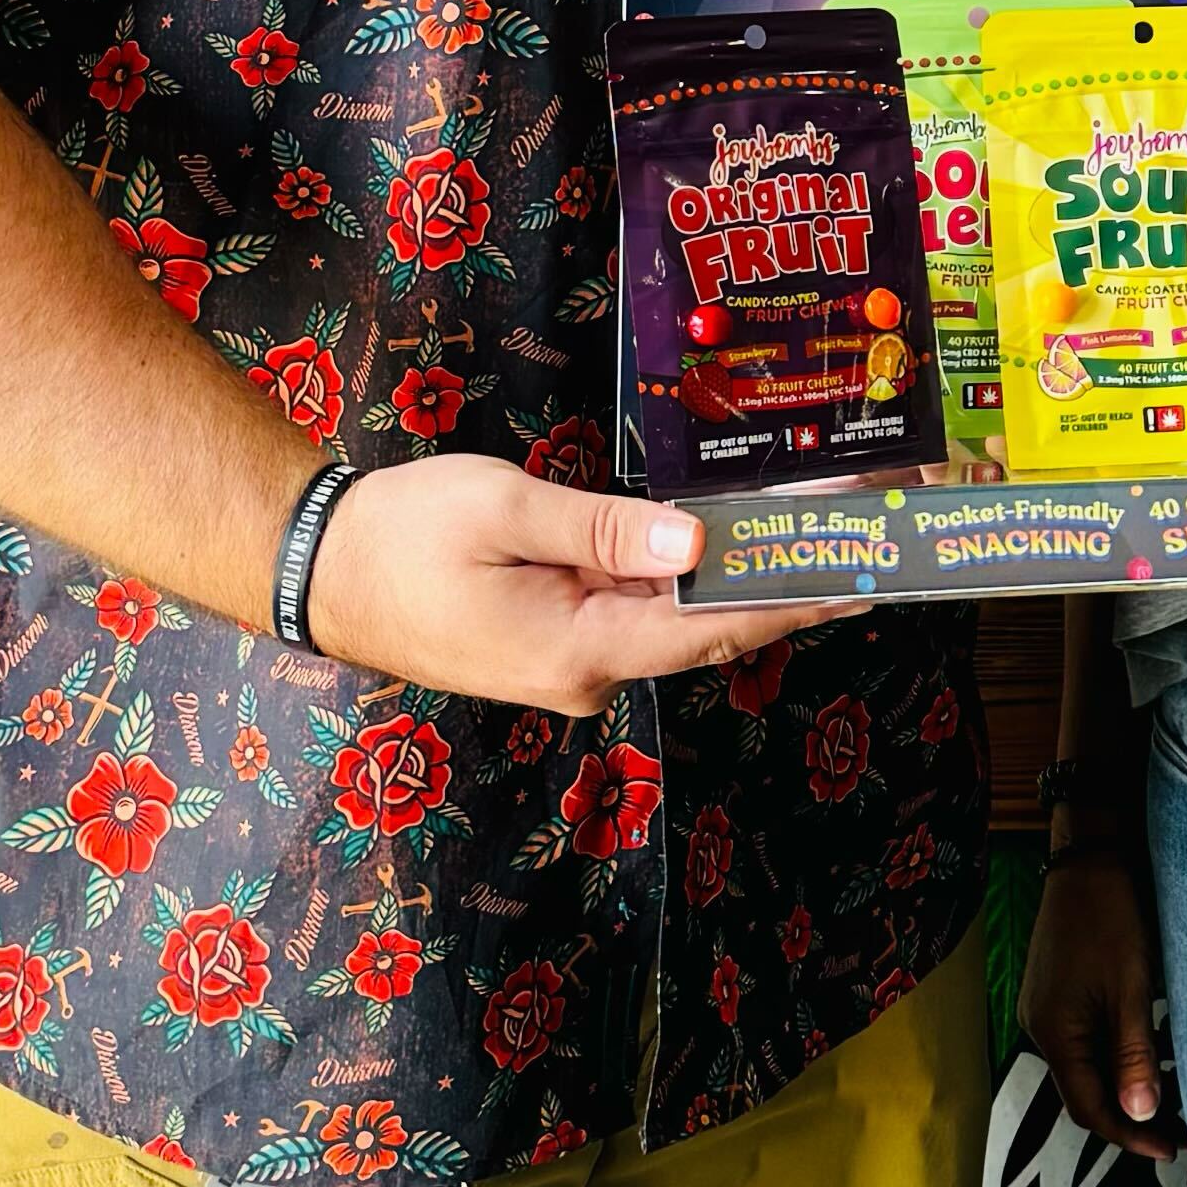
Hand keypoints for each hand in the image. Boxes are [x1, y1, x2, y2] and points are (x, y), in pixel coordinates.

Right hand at [300, 454, 856, 711]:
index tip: (865, 578)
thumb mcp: (504, 512)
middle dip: (783, 576)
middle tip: (859, 524)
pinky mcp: (560, 639)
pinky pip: (637, 608)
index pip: (713, 630)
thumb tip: (698, 542)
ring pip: (675, 617)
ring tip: (813, 516)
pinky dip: (684, 573)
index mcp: (580, 651)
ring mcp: (574, 663)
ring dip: (737, 571)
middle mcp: (589, 674)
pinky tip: (726, 532)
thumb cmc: (402, 534)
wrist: (320, 570)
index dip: (795, 600)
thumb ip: (606, 529)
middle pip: (706, 628)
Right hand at [1022, 846, 1180, 1157]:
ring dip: (1127, 1086)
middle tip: (1181, 1128)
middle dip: (1131, 1115)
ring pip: (1088, 1067)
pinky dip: (1119, 1056)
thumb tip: (1140, 1116)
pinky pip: (1087, 1042)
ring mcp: (1046, 1010)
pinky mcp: (1058, 994)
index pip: (1088, 1108)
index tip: (1171, 1150)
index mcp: (1053, 1033)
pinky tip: (1156, 1054)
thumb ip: (1133, 1054)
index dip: (1129, 1135)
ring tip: (1176, 1096)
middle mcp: (1041, 1028)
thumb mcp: (1130, 988)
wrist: (1089, 856)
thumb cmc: (1111, 918)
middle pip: (1085, 1092)